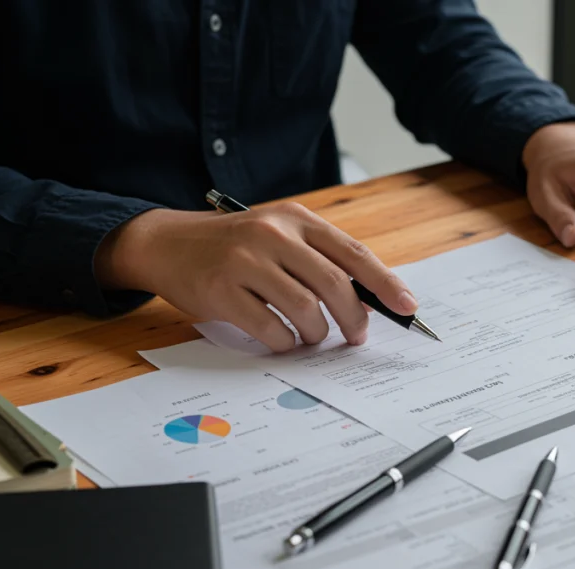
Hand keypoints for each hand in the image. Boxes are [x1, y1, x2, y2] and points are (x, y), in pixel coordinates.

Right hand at [95, 203, 417, 351]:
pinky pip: (269, 328)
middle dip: (353, 317)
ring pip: (304, 308)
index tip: (408, 307)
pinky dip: (284, 342)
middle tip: (356, 336)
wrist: (167, 243)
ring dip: (316, 333)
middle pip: (334, 283)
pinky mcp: (220, 290)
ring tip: (310, 337)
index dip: (384, 283)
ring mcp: (244, 261)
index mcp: (294, 219)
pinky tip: (281, 340)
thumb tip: (368, 301)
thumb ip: (316, 259)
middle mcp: (272, 234)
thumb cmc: (232, 246)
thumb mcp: (277, 235)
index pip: (352, 252)